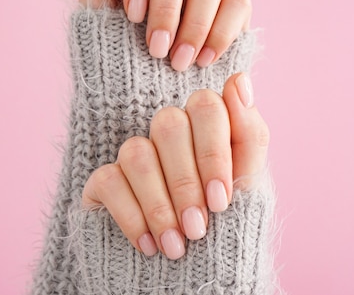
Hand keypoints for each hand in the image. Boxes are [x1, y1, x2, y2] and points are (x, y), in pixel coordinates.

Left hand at [77, 0, 251, 70]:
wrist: (140, 105)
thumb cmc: (112, 60)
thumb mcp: (92, 19)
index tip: (132, 14)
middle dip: (165, 3)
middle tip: (155, 48)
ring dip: (194, 21)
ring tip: (177, 63)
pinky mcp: (230, 10)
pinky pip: (238, 0)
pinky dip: (221, 32)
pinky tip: (202, 61)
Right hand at [82, 73, 269, 259]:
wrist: (192, 281)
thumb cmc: (224, 230)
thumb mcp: (248, 187)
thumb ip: (249, 133)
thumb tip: (239, 79)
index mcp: (206, 129)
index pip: (206, 105)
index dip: (213, 151)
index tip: (222, 200)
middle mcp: (168, 136)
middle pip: (168, 125)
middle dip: (186, 182)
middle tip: (198, 228)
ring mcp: (134, 156)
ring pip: (137, 153)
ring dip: (159, 205)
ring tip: (176, 246)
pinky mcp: (104, 181)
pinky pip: (109, 180)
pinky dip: (133, 217)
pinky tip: (150, 246)